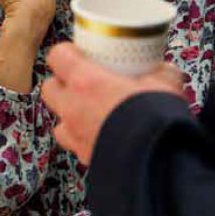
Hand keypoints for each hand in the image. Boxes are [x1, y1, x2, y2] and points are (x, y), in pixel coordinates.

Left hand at [42, 43, 186, 163]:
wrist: (159, 162)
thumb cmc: (157, 119)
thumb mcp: (164, 83)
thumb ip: (159, 71)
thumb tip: (163, 69)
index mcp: (85, 81)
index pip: (58, 56)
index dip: (67, 53)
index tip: (79, 53)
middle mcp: (73, 107)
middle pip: (50, 87)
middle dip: (62, 83)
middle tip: (82, 82)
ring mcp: (75, 134)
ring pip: (58, 119)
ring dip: (69, 114)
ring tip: (89, 112)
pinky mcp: (83, 156)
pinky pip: (73, 144)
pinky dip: (81, 139)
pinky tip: (99, 135)